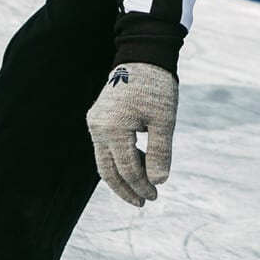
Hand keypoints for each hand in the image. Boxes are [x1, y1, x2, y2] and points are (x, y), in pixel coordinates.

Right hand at [87, 62, 179, 205]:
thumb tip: (158, 182)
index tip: (155, 196)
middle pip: (108, 171)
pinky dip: (120, 159)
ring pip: (104, 161)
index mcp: (114, 128)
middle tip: (143, 202)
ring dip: (122, 176)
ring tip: (142, 187)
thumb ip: (160, 153)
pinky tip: (137, 164)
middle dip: (126, 189)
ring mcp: (95, 123)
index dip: (141, 186)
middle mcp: (98, 128)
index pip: (127, 169)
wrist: (142, 57)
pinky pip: (105, 147)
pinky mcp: (97, 118)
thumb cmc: (157, 88)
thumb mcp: (164, 121)